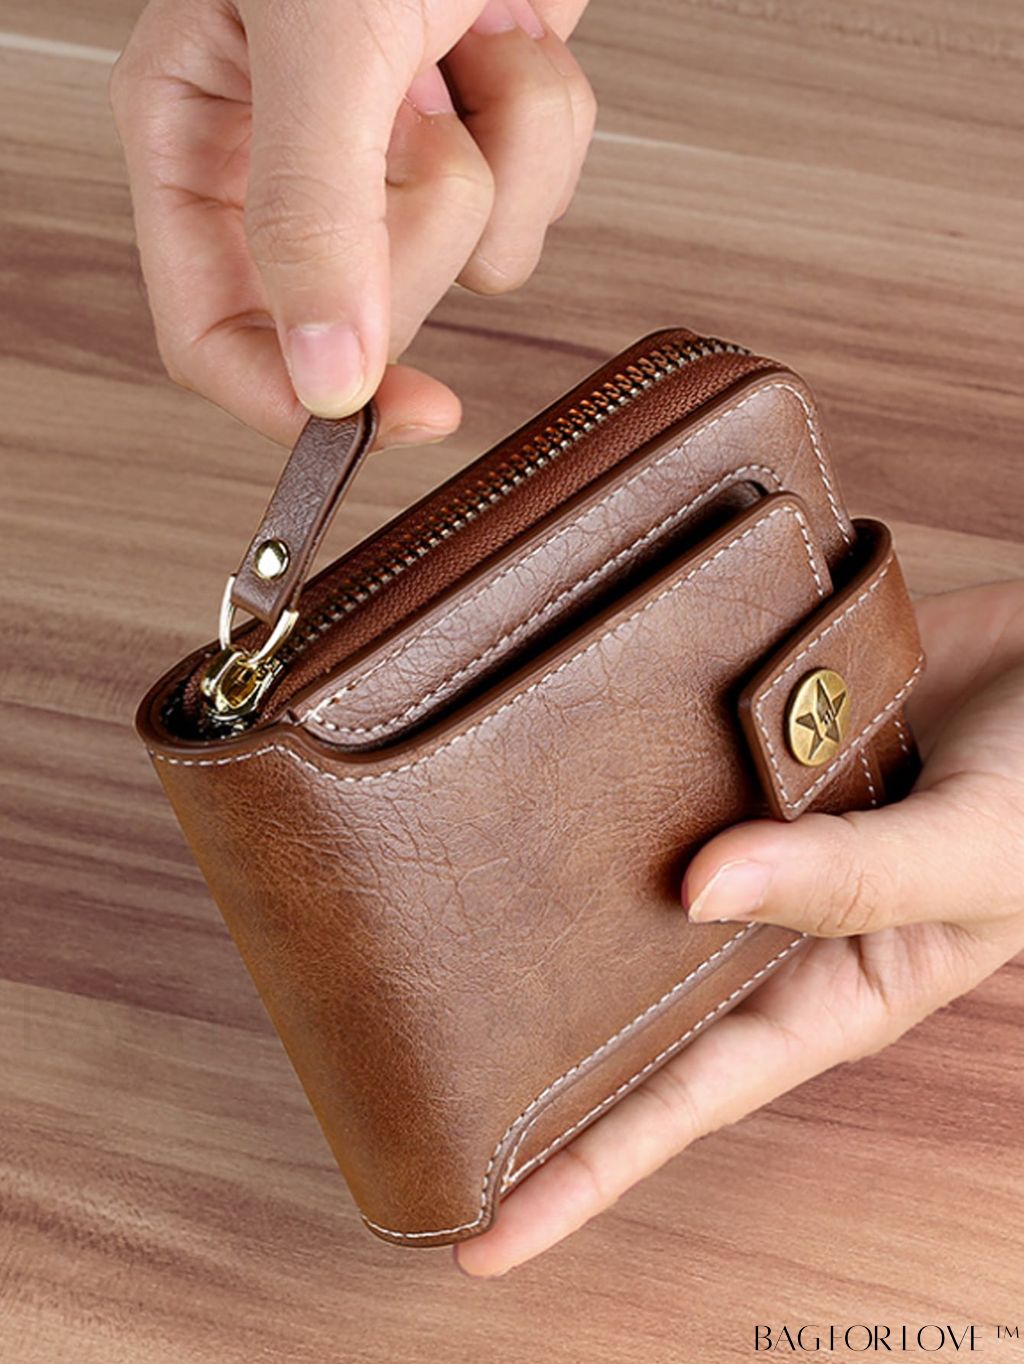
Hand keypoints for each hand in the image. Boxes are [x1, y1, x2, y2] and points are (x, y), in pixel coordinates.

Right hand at [110, 0, 594, 445]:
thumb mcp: (325, 37)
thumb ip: (309, 212)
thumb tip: (325, 377)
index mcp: (195, 140)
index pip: (216, 337)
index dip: (298, 400)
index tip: (388, 417)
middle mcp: (285, 168)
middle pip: (356, 319)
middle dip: (420, 224)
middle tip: (415, 117)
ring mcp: (386, 161)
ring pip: (463, 269)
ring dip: (499, 161)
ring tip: (463, 46)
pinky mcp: (475, 142)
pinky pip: (532, 212)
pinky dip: (544, 130)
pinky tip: (507, 43)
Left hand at [456, 579, 1023, 1275]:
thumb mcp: (970, 863)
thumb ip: (852, 880)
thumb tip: (698, 889)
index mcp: (826, 992)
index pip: (684, 1101)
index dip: (586, 1170)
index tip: (475, 1233)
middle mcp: (767, 926)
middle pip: (629, 1005)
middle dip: (529, 1051)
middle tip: (407, 1070)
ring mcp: (747, 838)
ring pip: (625, 884)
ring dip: (548, 901)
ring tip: (433, 920)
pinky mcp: (739, 752)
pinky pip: (654, 769)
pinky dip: (600, 772)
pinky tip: (529, 765)